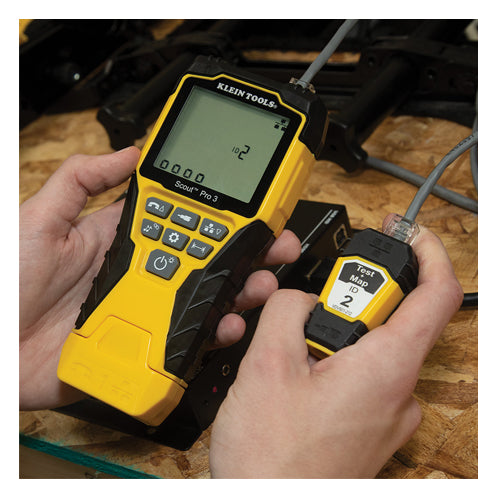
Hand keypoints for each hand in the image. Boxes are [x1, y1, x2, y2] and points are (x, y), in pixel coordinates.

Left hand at [19, 147, 300, 410]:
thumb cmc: (8, 285)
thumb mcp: (41, 218)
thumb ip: (82, 180)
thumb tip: (130, 151)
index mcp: (123, 241)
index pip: (183, 222)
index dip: (219, 215)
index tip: (250, 207)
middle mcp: (143, 275)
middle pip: (206, 262)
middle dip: (247, 252)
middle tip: (276, 245)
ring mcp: (146, 311)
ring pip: (205, 299)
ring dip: (241, 290)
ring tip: (261, 282)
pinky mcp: (143, 348)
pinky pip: (187, 341)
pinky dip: (213, 334)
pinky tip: (228, 324)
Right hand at [209, 223, 462, 477]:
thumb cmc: (271, 460)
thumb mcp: (266, 364)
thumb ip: (287, 309)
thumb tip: (299, 296)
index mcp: (386, 369)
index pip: (436, 293)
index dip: (426, 252)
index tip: (403, 233)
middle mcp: (397, 391)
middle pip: (388, 317)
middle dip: (343, 302)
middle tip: (302, 312)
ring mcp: (384, 410)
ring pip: (367, 346)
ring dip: (328, 334)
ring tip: (285, 354)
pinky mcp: (366, 421)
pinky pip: (358, 373)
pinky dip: (329, 359)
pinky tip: (293, 376)